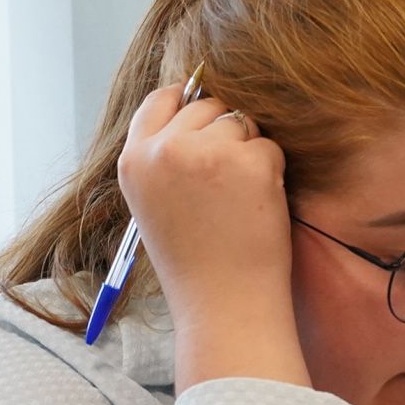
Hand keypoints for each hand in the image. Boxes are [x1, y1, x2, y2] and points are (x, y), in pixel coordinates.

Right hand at [118, 82, 310, 390]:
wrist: (224, 305)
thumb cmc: (196, 262)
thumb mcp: (157, 203)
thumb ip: (165, 157)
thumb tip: (194, 109)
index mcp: (133, 161)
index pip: (161, 99)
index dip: (187, 102)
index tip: (207, 118)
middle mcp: (164, 150)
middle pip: (207, 106)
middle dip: (224, 134)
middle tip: (226, 186)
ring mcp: (207, 153)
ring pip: (240, 123)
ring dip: (249, 152)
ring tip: (238, 201)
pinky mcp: (249, 162)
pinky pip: (269, 146)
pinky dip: (271, 172)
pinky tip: (257, 208)